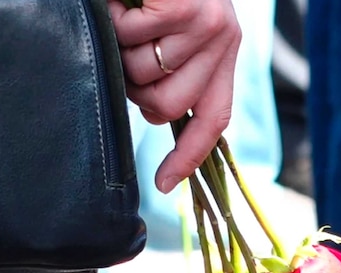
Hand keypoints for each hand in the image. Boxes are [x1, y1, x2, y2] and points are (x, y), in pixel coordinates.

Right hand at [107, 0, 241, 192]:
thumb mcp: (184, 33)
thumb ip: (178, 72)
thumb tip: (155, 116)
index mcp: (224, 58)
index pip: (213, 122)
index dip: (187, 157)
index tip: (163, 185)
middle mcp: (222, 46)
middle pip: (165, 107)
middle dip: (134, 87)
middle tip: (131, 52)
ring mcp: (207, 28)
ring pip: (141, 74)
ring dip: (121, 49)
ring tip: (131, 20)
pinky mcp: (185, 9)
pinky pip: (130, 37)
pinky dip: (116, 19)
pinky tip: (127, 2)